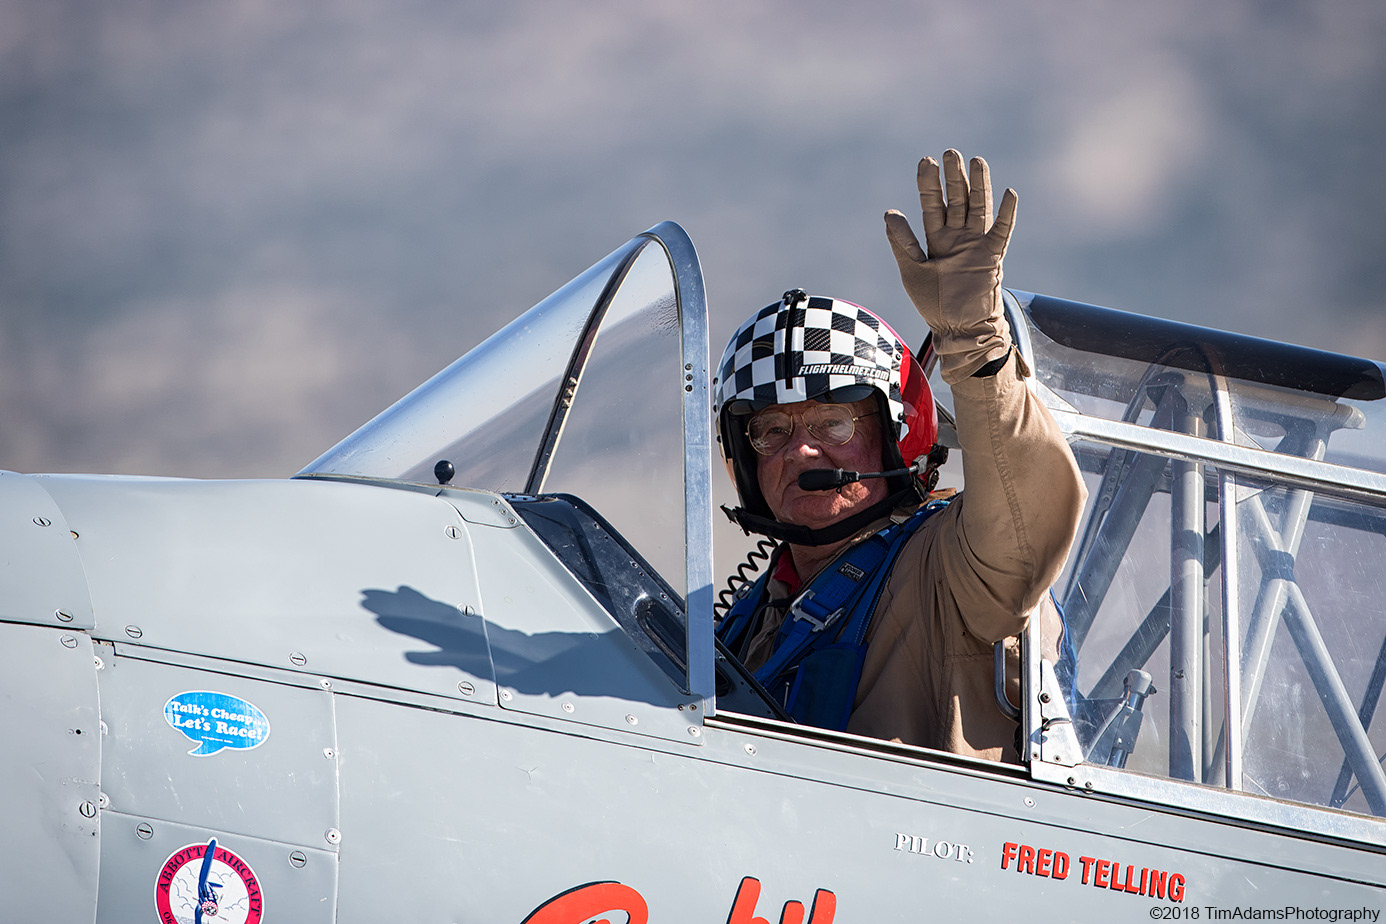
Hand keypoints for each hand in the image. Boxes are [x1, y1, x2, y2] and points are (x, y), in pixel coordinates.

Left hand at [885, 150, 1016, 382]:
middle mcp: (957, 236)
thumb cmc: (933, 304)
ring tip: (976, 160)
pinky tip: (1009, 193)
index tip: (925, 161)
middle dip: (953, 177)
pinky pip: (1002, 231)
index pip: (931, 205)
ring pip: (978, 207)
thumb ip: (902, 243)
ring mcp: (976, 244)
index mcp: (936, 239)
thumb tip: (889, 213)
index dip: (928, 185)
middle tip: (949, 152)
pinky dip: (1007, 213)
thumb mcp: (912, 271)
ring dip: (979, 185)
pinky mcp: (993, 256)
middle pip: (956, 200)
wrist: (959, 329)